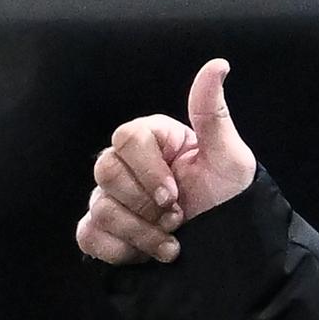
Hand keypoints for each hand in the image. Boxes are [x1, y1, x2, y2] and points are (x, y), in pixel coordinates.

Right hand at [76, 57, 257, 264]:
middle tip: (177, 217)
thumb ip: (213, 114)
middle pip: (105, 171)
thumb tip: (218, 64)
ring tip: (171, 240)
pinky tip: (148, 254)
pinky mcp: (102, 230)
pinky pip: (89, 236)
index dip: (148, 170)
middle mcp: (125, 165)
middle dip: (146, 205)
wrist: (228, 245)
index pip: (127, 138)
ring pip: (101, 209)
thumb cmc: (229, 197)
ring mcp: (109, 197)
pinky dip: (120, 250)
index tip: (173, 193)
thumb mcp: (229, 157)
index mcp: (151, 140)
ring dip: (142, 233)